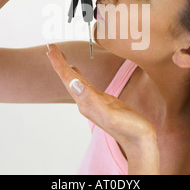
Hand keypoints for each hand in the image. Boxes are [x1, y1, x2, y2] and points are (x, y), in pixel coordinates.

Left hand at [46, 43, 159, 173]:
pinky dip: (78, 75)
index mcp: (86, 102)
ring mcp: (92, 101)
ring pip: (75, 81)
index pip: (68, 79)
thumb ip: (92, 100)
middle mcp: (85, 101)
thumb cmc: (129, 129)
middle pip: (68, 78)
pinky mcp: (101, 101)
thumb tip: (74, 83)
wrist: (139, 142)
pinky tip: (76, 71)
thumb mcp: (110, 114)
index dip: (58, 63)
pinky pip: (84, 84)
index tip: (50, 48)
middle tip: (51, 47)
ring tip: (59, 56)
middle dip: (59, 62)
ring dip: (66, 68)